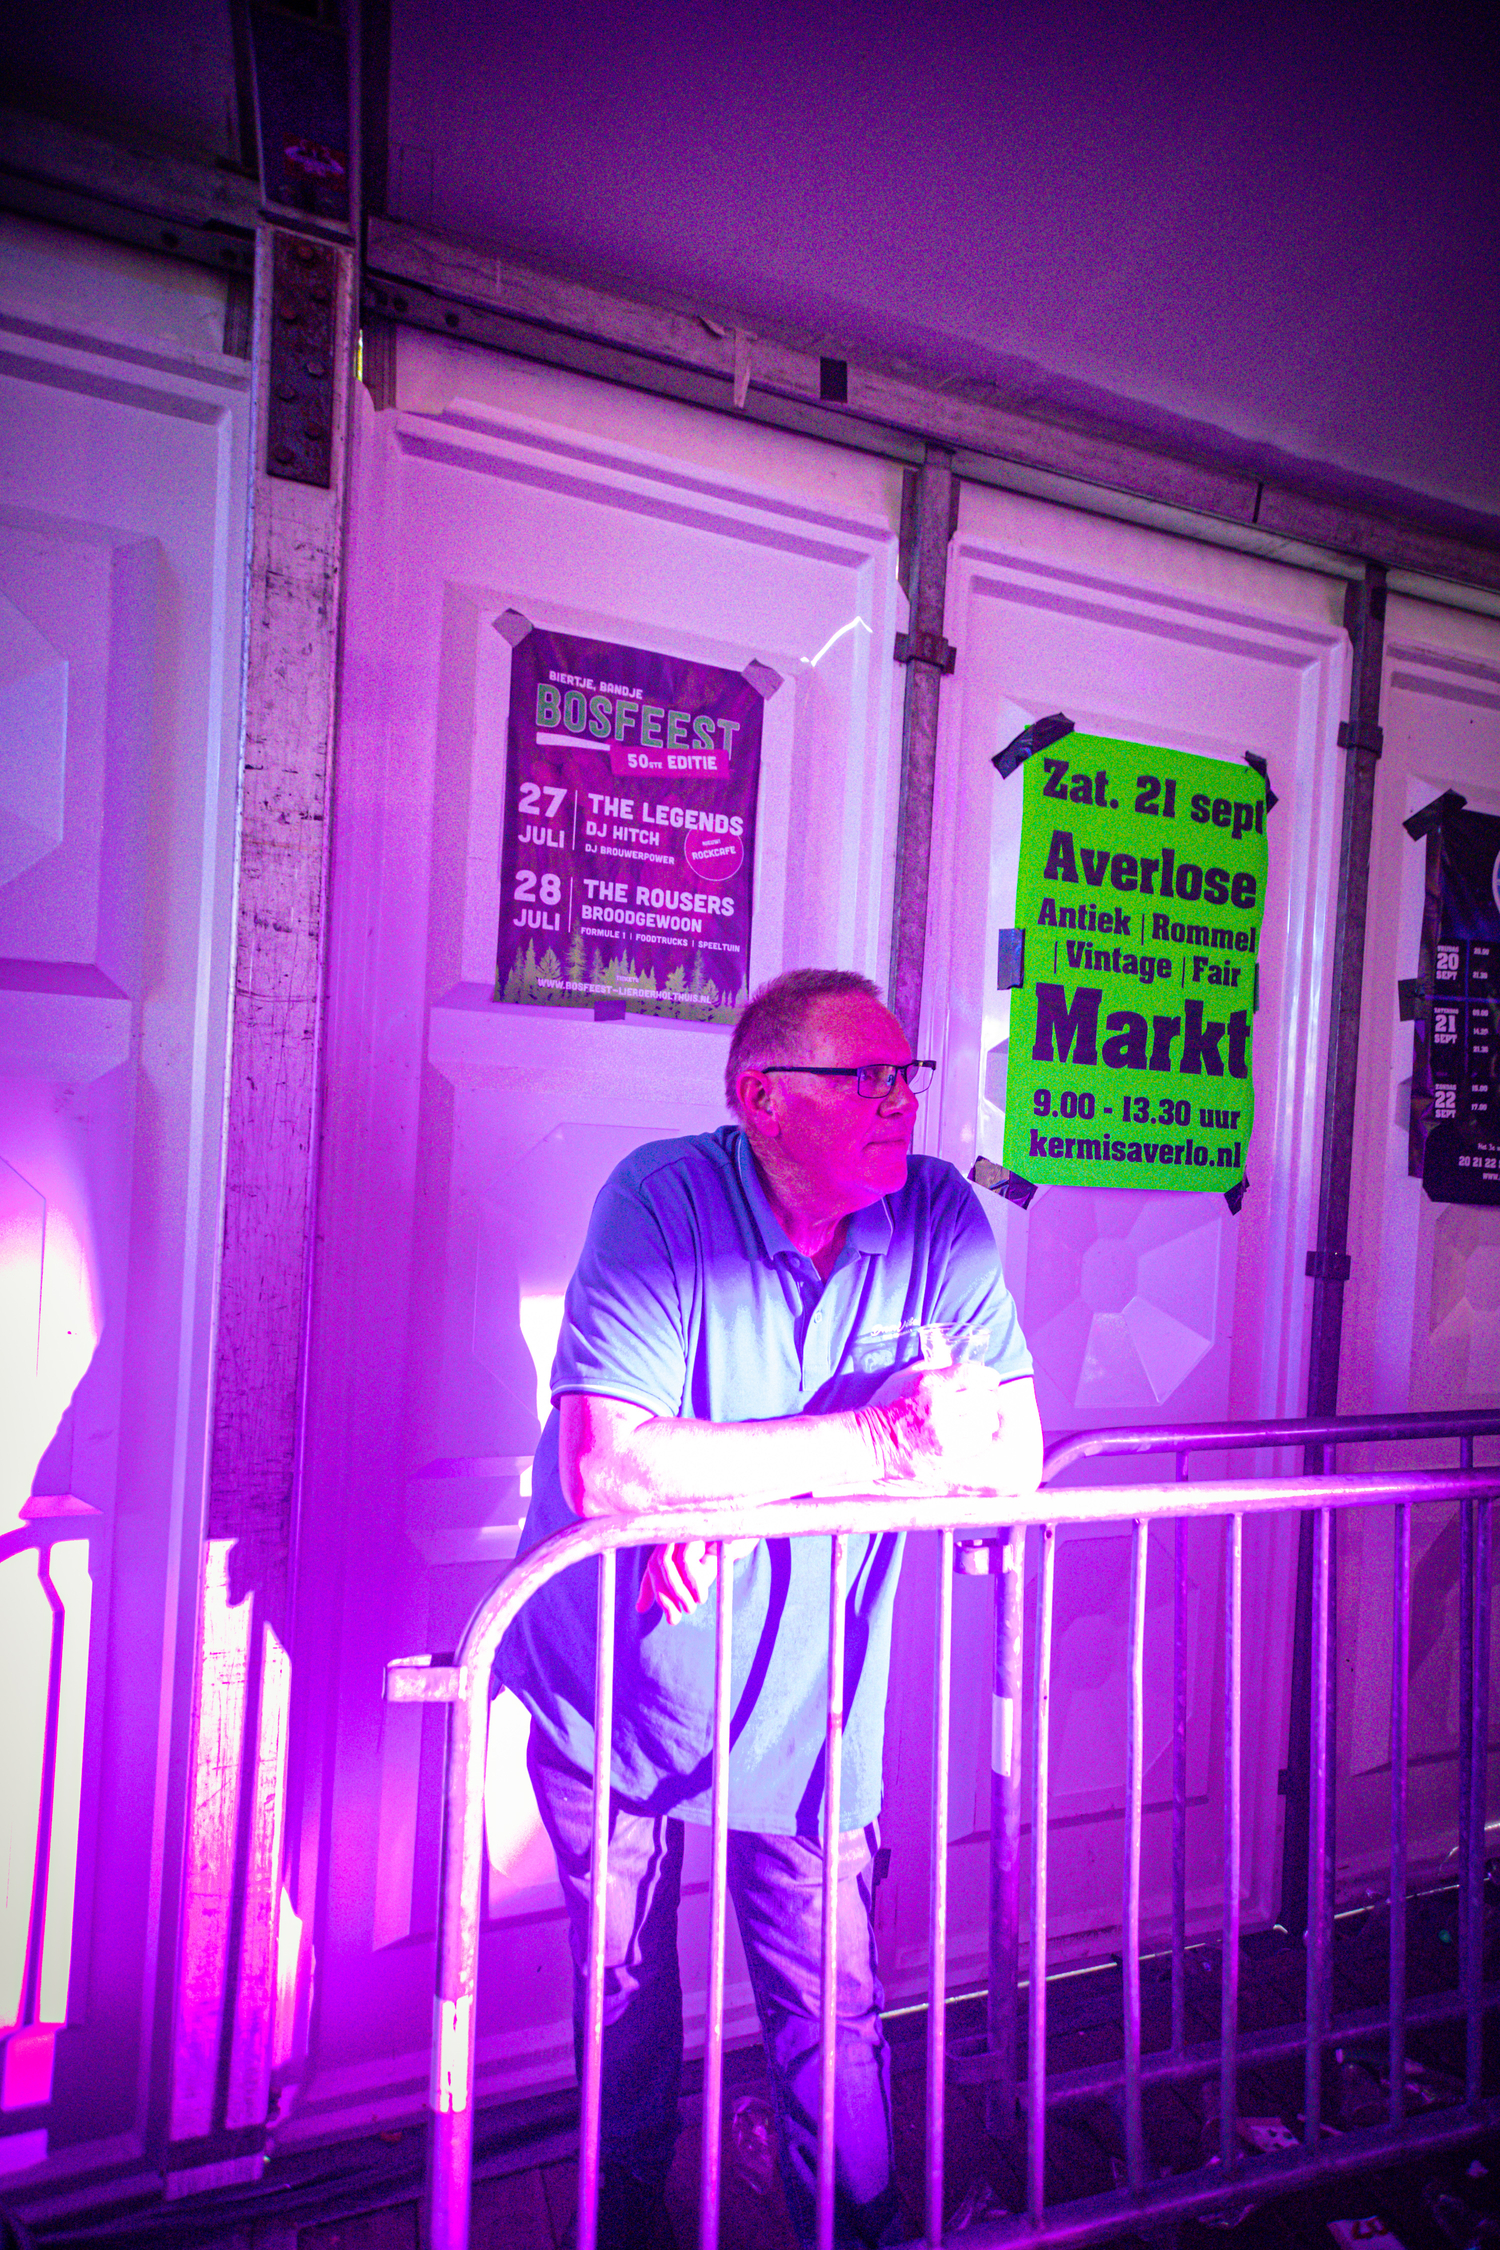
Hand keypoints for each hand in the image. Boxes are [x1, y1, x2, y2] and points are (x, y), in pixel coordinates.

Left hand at [637, 1537, 758, 1622]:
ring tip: (691, 1608)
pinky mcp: (697, 1528)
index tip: (652, 1612)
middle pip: (656, 1564)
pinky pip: (686, 1559)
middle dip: (663, 1595)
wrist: (751, 1527)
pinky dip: (691, 1582)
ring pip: (665, 1562)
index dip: (650, 1589)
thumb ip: (684, 1585)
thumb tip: (655, 1611)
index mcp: (673, 1541)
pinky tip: (701, 1597)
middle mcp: (675, 1532)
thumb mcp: (704, 1570)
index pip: (653, 1565)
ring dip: (676, 1591)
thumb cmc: (726, 1548)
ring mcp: (685, 1527)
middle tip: (675, 1619)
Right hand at [866, 1360, 1006, 1486]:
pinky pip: (979, 1441)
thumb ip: (929, 1365)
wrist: (870, 1442)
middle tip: (985, 1399)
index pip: (971, 1374)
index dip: (988, 1376)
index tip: (992, 1379)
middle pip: (984, 1398)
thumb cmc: (886, 1406)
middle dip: (988, 1397)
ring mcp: (944, 1432)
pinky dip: (980, 1435)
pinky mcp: (946, 1453)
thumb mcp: (903, 1378)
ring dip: (986, 1418)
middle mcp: (939, 1407)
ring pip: (985, 1421)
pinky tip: (972, 1433)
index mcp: (930, 1384)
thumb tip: (949, 1353)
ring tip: (979, 1417)